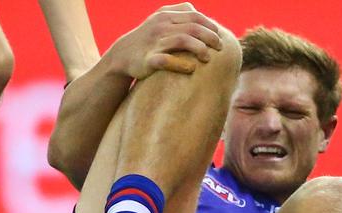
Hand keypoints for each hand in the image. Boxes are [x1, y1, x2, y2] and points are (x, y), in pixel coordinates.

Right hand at [106, 3, 222, 79]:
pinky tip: (192, 69)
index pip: (195, 16)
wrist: (122, 56)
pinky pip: (167, 61)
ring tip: (208, 58)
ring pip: (183, 40)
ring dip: (200, 49)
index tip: (219, 36)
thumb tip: (206, 18)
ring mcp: (154, 42)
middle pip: (193, 27)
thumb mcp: (161, 20)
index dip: (210, 26)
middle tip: (220, 48)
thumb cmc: (149, 39)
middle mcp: (160, 26)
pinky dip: (182, 65)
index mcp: (166, 15)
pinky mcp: (148, 60)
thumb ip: (181, 15)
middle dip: (210, 38)